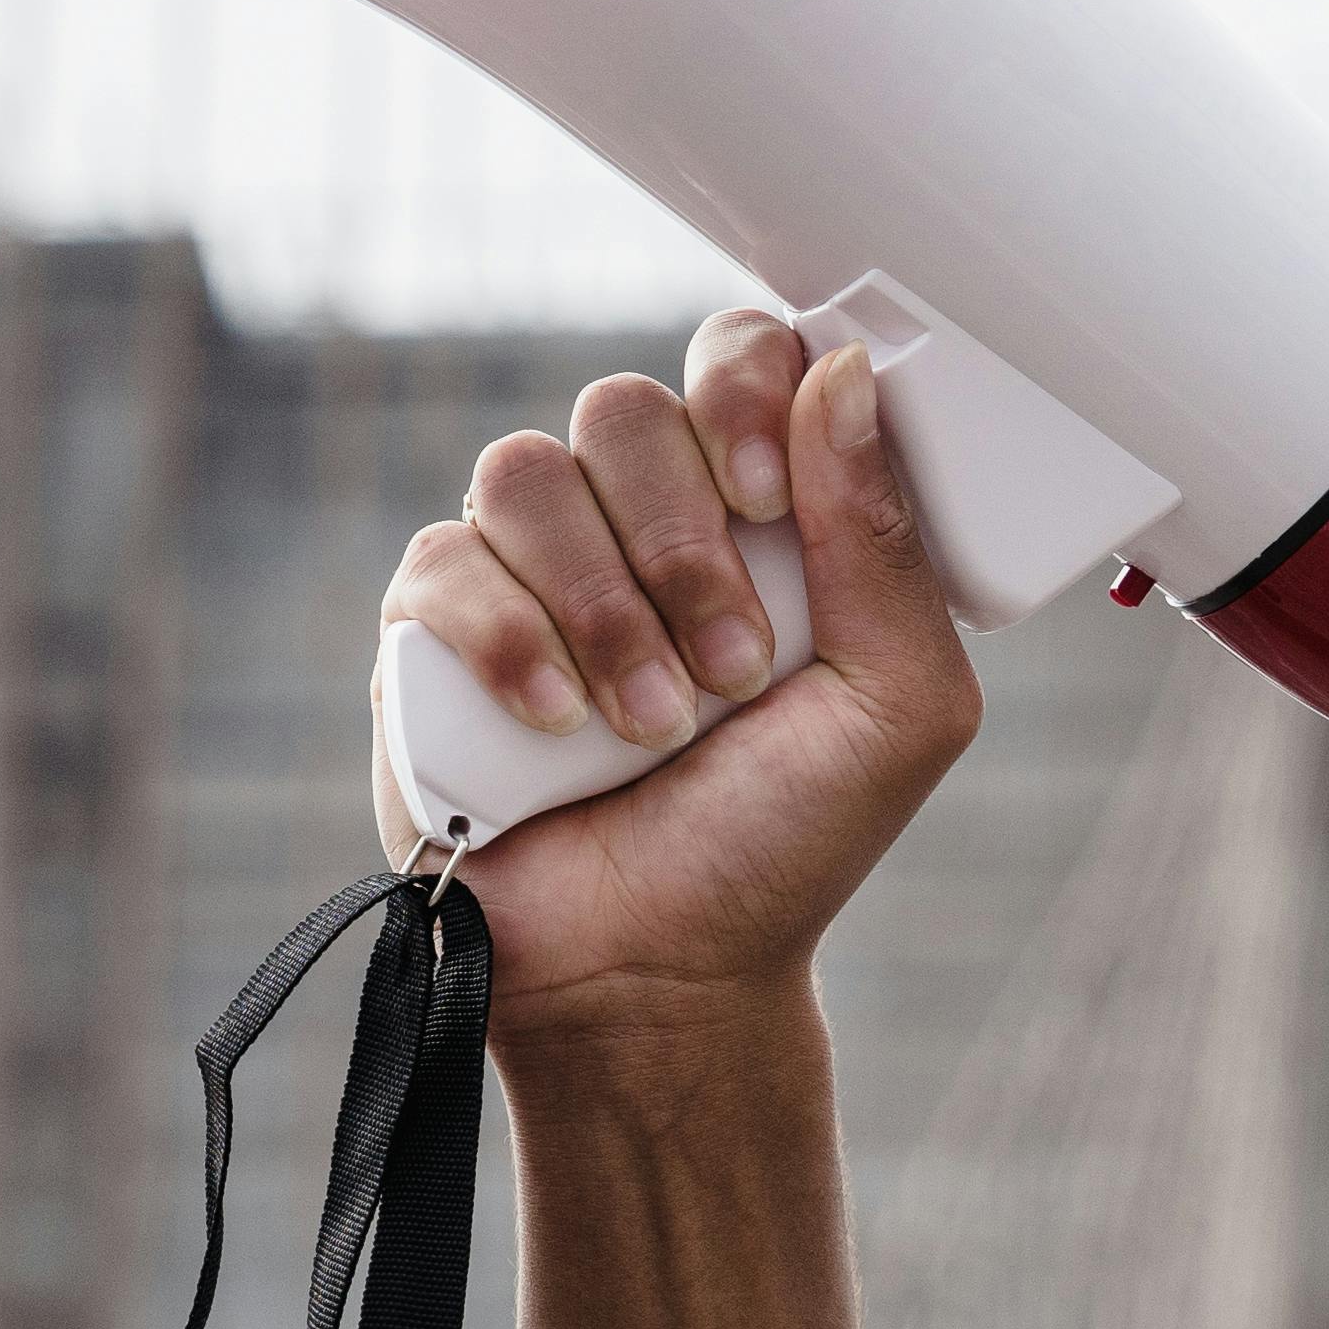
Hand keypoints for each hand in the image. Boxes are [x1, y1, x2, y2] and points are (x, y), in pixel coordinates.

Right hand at [371, 306, 981, 1047]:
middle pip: (624, 409)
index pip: (735, 355)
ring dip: (604, 606)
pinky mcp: (430, 631)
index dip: (742, 393)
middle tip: (733, 670)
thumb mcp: (898, 704)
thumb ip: (886, 540)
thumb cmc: (784, 841)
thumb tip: (845, 371)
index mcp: (749, 507)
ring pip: (525, 471)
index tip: (770, 501)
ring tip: (651, 724)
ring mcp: (525, 565)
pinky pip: (444, 562)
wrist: (660, 973)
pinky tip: (558, 727)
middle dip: (685, 544)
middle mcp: (633, 514)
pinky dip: (511, 642)